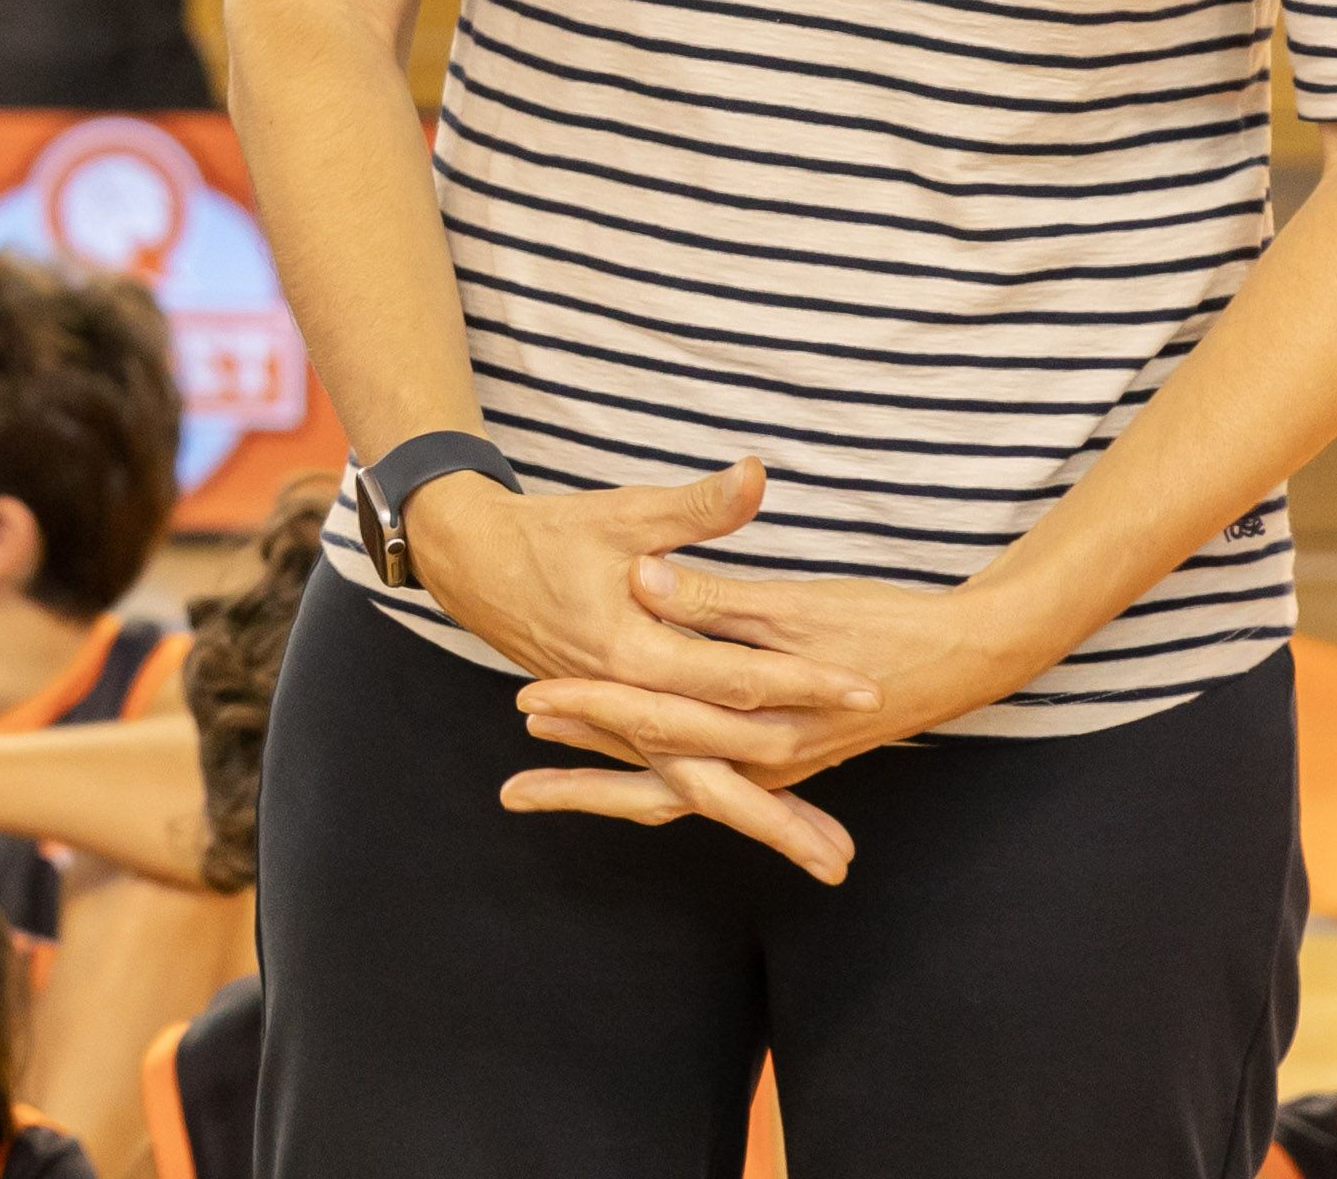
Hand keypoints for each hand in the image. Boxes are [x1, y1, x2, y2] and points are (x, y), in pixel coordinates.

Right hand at [396, 460, 880, 889]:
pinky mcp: (624, 722)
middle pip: (717, 770)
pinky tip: (776, 818)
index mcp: (630, 654)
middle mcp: (628, 702)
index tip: (867, 688)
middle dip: (782, 816)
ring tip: (830, 859)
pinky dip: (727, 800)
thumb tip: (754, 477)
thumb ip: (696, 508)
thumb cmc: (548, 535)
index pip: (736, 679)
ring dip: (763, 823)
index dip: (805, 681)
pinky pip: (677, 776)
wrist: (470, 562)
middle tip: (842, 858)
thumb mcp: (624, 514)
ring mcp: (623, 720)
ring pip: (697, 789)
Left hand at [511, 550, 1034, 802]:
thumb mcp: (794, 602)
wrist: (967, 653)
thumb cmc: (882, 622)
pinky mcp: (784, 755)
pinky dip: (658, 781)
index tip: (525, 703)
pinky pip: (707, 783)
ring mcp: (775, 764)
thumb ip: (714, 593)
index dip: (589, 710)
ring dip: (610, 787)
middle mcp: (765, 759)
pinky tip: (621, 773)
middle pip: (656, 784)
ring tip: (537, 789)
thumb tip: (643, 578)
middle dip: (583, 783)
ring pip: (677, 793)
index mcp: (763, 722)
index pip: (656, 723)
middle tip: (512, 790)